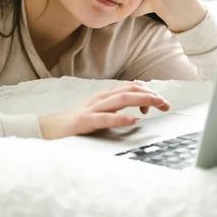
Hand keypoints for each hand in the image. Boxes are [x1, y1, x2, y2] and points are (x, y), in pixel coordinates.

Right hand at [38, 82, 169, 139]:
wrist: (50, 128)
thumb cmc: (77, 121)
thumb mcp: (100, 109)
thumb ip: (117, 105)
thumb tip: (139, 102)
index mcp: (105, 95)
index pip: (132, 87)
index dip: (149, 92)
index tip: (160, 103)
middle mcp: (101, 98)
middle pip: (130, 91)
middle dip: (151, 96)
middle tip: (166, 104)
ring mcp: (93, 109)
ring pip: (121, 100)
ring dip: (142, 101)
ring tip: (156, 105)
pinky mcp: (85, 121)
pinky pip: (105, 119)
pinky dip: (120, 119)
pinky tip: (132, 122)